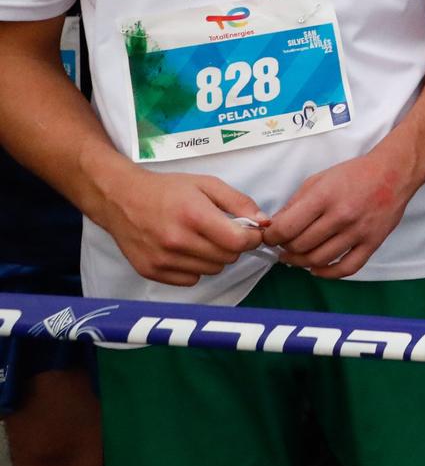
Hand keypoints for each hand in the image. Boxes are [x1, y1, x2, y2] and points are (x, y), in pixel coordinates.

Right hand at [97, 166, 266, 285]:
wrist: (120, 198)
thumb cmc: (166, 190)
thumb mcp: (207, 184)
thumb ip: (239, 202)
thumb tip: (263, 223)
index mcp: (194, 216)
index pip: (238, 242)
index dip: (252, 238)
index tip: (250, 232)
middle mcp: (177, 241)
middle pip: (228, 258)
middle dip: (233, 246)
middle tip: (222, 232)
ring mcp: (162, 259)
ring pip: (212, 270)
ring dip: (215, 257)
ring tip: (201, 239)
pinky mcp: (151, 271)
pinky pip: (191, 280)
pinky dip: (195, 268)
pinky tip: (185, 250)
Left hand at [263, 128, 422, 277]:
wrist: (394, 172)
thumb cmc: (354, 174)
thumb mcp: (318, 180)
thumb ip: (295, 203)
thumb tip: (274, 227)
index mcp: (324, 197)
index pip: (286, 228)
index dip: (271, 237)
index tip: (269, 237)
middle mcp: (341, 216)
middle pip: (301, 246)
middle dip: (285, 248)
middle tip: (283, 245)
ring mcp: (358, 231)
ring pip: (319, 260)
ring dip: (301, 262)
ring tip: (296, 257)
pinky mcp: (373, 243)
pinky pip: (347, 268)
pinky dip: (328, 273)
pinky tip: (317, 268)